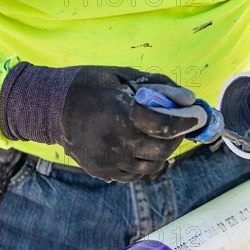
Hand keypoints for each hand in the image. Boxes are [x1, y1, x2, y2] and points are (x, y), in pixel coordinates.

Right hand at [0, 63, 205, 181]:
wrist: (51, 108)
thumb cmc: (90, 86)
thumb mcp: (123, 75)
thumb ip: (156, 86)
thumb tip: (187, 98)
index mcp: (121, 113)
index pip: (165, 125)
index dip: (186, 121)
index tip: (197, 116)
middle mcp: (116, 141)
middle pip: (162, 150)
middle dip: (177, 138)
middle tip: (179, 126)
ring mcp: (109, 160)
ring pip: (151, 166)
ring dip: (162, 152)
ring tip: (158, 137)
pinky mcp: (102, 172)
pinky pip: (134, 175)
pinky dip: (144, 163)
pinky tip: (140, 148)